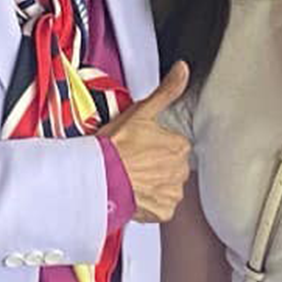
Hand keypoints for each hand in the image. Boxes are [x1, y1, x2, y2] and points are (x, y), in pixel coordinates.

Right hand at [100, 61, 191, 222]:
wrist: (99, 176)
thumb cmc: (116, 145)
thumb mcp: (142, 111)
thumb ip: (167, 91)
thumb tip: (183, 69)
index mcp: (179, 146)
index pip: (175, 145)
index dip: (157, 145)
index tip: (141, 147)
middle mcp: (180, 171)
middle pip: (173, 166)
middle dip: (158, 165)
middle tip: (135, 162)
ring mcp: (172, 192)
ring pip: (168, 186)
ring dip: (154, 184)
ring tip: (133, 177)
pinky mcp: (162, 211)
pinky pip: (161, 207)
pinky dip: (150, 202)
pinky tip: (135, 192)